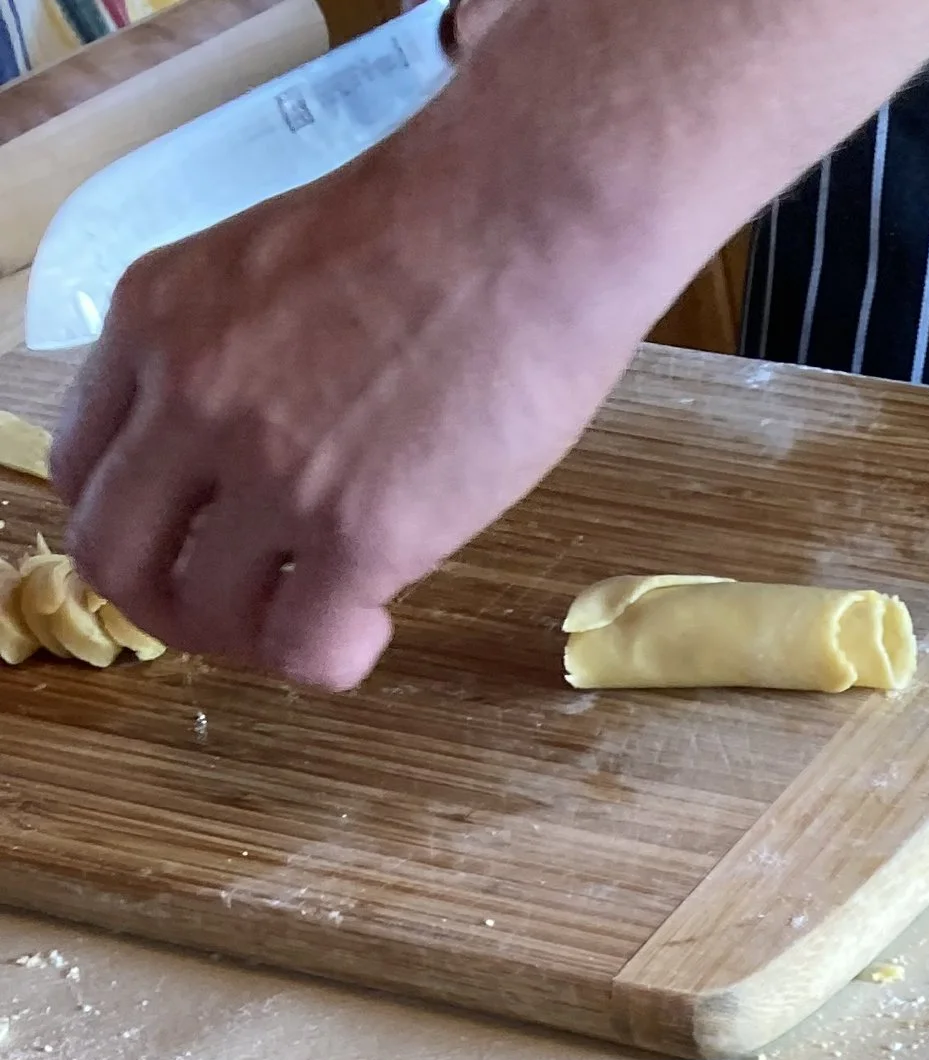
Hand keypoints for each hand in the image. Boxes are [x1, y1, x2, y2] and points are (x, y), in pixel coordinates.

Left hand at [51, 114, 653, 686]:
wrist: (529, 216)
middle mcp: (189, 398)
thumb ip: (229, 356)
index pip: (83, 467)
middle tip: (246, 608)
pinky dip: (330, 659)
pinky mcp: (358, 534)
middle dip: (173, 607)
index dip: (138, 526)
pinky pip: (305, 649)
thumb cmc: (439, 228)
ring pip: (204, 617)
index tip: (197, 539)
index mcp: (155, 321)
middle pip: (116, 558)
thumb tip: (247, 454)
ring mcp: (268, 471)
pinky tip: (376, 620)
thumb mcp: (270, 268)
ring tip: (325, 611)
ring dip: (257, 638)